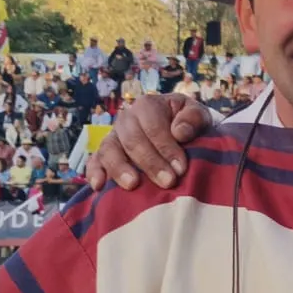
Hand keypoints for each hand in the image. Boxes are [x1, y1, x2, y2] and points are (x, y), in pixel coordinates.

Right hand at [87, 94, 210, 191]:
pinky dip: (94, 173)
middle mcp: (126, 119)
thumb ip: (194, 119)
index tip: (181, 168)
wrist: (180, 134)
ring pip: (109, 150)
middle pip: (132, 140)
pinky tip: (99, 186)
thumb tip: (179, 132)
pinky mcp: (104, 155)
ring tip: (133, 185)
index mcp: (147, 106)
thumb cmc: (189, 125)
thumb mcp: (198, 116)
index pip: (153, 127)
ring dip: (120, 168)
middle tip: (168, 182)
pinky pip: (94, 161)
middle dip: (150, 163)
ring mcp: (113, 137)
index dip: (166, 147)